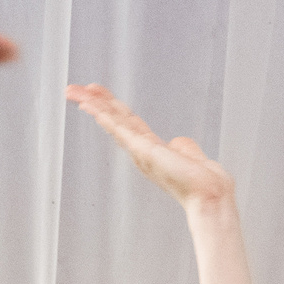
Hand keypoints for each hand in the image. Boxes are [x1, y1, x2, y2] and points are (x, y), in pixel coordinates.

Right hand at [66, 84, 234, 209]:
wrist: (209, 194)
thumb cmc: (203, 182)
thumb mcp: (190, 155)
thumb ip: (182, 147)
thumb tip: (178, 143)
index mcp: (150, 150)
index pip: (126, 122)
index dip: (110, 107)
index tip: (96, 94)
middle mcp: (140, 150)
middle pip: (114, 118)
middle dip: (94, 102)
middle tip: (74, 89)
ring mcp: (139, 150)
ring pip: (111, 120)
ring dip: (92, 104)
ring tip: (73, 91)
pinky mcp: (142, 150)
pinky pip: (118, 128)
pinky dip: (103, 115)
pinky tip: (90, 104)